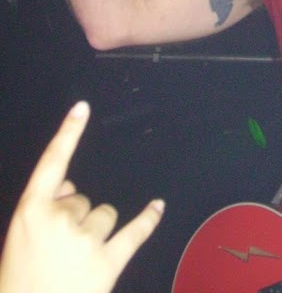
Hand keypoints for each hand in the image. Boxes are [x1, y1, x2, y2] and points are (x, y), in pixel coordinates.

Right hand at [0, 101, 164, 292]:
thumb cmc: (21, 281)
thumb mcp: (20, 238)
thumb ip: (43, 206)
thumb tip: (70, 183)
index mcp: (31, 212)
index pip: (52, 163)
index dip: (68, 133)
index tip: (82, 108)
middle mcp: (60, 220)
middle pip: (82, 198)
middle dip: (75, 218)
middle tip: (57, 251)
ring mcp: (86, 241)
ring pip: (106, 214)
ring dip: (96, 231)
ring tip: (76, 262)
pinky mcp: (108, 263)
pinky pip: (134, 232)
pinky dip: (148, 219)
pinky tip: (158, 205)